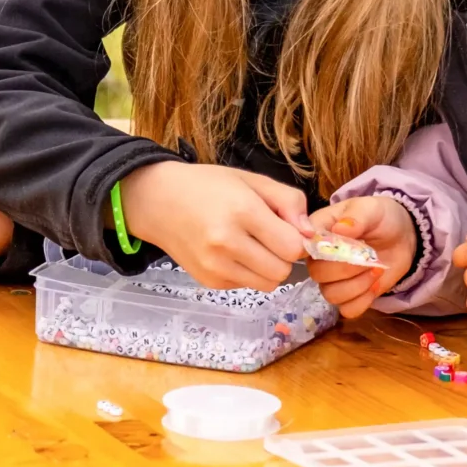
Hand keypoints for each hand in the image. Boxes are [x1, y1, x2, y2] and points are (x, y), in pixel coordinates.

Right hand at [116, 161, 309, 290]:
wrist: (158, 201)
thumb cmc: (208, 186)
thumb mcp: (251, 180)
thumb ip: (289, 202)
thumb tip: (309, 234)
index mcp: (242, 211)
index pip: (292, 247)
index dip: (297, 239)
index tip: (288, 228)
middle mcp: (227, 243)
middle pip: (283, 270)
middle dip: (284, 256)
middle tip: (270, 237)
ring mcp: (215, 266)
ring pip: (268, 284)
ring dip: (268, 267)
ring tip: (253, 245)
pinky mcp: (209, 281)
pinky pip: (247, 286)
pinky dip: (248, 273)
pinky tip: (234, 253)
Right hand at [304, 196, 414, 318]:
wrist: (401, 235)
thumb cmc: (380, 217)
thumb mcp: (371, 208)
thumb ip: (357, 216)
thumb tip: (340, 229)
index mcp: (317, 233)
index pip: (305, 247)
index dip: (323, 251)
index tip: (347, 245)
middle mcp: (319, 259)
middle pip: (318, 274)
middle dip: (347, 268)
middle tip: (370, 258)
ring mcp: (333, 280)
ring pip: (331, 295)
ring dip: (358, 285)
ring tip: (376, 269)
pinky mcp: (349, 296)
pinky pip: (347, 310)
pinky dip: (364, 300)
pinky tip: (375, 285)